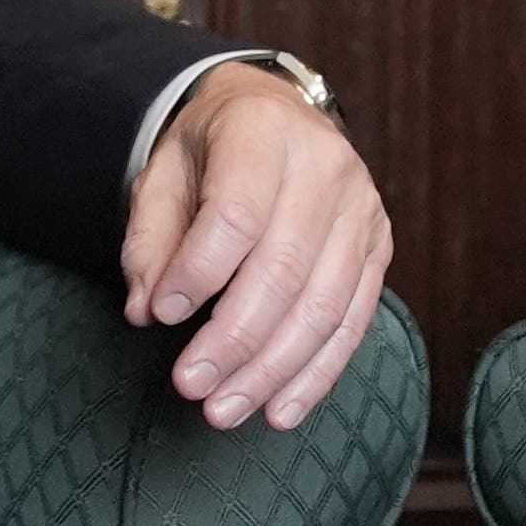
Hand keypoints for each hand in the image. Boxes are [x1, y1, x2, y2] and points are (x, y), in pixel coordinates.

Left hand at [120, 64, 391, 431]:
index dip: (198, 272)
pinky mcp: (380, 248)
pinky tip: (279, 411)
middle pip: (284, 269)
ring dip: (272, 370)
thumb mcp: (164, 173)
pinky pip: (352, 323)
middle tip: (190, 385)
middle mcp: (326, 166)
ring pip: (323, 306)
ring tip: (224, 409)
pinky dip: (315, 375)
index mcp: (265, 131)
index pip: (237, 214)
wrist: (276, 115)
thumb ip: (150, 239)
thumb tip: (146, 309)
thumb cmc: (211, 151)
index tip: (160, 314)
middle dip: (234, 339)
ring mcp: (362, 209)